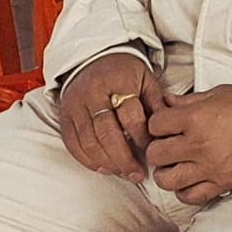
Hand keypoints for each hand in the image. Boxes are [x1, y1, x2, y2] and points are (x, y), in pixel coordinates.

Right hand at [56, 51, 158, 177]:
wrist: (93, 58)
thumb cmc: (124, 72)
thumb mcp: (146, 80)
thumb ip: (157, 105)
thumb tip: (167, 134)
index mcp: (118, 81)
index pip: (131, 117)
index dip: (143, 139)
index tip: (153, 152)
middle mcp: (93, 93)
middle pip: (107, 133)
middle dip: (124, 159)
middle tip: (138, 173)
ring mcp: (76, 105)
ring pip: (89, 142)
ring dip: (108, 163)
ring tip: (124, 173)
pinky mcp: (64, 116)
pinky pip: (73, 144)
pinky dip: (88, 160)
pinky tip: (104, 167)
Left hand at [141, 84, 231, 207]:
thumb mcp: (217, 94)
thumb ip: (187, 100)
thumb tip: (166, 100)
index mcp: (195, 118)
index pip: (155, 125)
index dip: (156, 124)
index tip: (163, 126)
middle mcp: (198, 145)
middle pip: (156, 154)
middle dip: (157, 149)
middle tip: (165, 145)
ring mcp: (208, 167)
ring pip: (167, 180)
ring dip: (165, 173)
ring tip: (173, 166)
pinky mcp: (221, 183)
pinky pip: (190, 196)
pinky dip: (183, 191)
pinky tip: (187, 181)